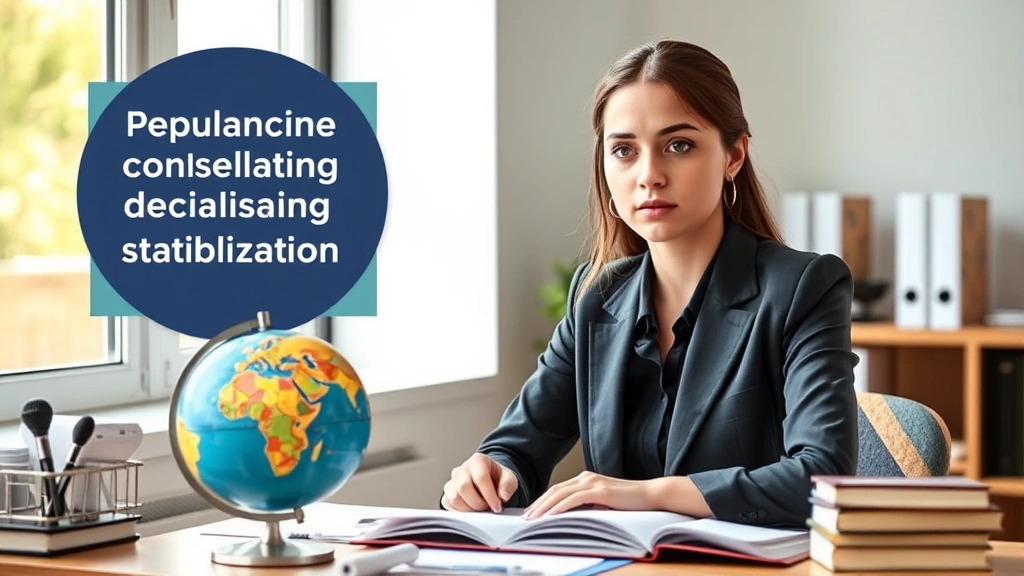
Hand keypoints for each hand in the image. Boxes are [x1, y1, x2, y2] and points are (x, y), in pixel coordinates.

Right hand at [441, 453, 517, 512]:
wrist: (489, 481)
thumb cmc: (497, 479)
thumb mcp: (509, 478)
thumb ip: (508, 485)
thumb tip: (503, 496)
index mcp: (478, 461)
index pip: (480, 477)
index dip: (489, 495)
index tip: (497, 506)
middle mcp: (462, 469)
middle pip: (464, 487)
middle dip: (478, 503)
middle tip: (488, 508)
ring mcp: (452, 481)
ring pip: (454, 497)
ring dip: (469, 508)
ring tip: (481, 508)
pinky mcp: (447, 494)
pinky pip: (449, 504)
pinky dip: (461, 511)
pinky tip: (472, 509)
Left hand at [522, 471, 653, 518]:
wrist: (650, 495)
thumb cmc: (628, 502)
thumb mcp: (603, 504)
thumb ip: (588, 506)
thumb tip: (571, 517)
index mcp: (585, 480)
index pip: (557, 490)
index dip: (542, 501)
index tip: (531, 513)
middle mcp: (586, 478)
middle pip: (554, 490)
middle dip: (538, 504)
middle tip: (525, 518)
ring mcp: (592, 482)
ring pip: (560, 494)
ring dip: (544, 507)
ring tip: (533, 519)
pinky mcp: (599, 490)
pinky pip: (574, 499)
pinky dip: (560, 507)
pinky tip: (551, 515)